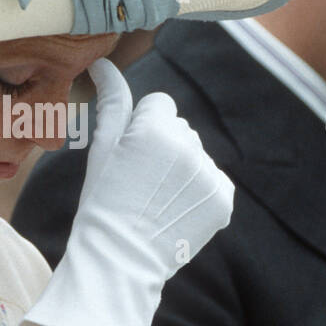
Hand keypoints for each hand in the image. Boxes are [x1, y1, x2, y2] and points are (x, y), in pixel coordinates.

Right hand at [22, 58, 233, 325]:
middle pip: (180, 128)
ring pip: (196, 155)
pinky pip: (212, 181)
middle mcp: (188, 146)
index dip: (141, 130)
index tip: (130, 158)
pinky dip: (197, 194)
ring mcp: (209, 174)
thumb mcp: (101, 150)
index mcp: (154, 128)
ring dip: (181, 171)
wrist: (120, 261)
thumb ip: (110, 102)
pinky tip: (175, 211)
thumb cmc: (102, 203)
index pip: (159, 105)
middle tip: (140, 183)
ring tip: (156, 200)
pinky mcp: (223, 198)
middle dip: (163, 148)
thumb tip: (103, 63)